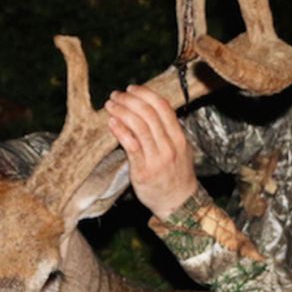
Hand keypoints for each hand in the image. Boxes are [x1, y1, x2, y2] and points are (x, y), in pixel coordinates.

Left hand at [105, 84, 197, 218]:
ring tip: (110, 105)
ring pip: (138, 126)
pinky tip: (111, 122)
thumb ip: (169, 130)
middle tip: (116, 94)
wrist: (178, 203)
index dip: (145, 94)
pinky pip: (130, 145)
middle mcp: (169, 146)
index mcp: (179, 137)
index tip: (132, 88)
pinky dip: (120, 130)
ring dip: (122, 112)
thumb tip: (151, 108)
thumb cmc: (176, 175)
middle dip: (129, 100)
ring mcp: (157, 158)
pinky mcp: (143, 170)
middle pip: (148, 113)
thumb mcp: (180, 149)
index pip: (163, 107)